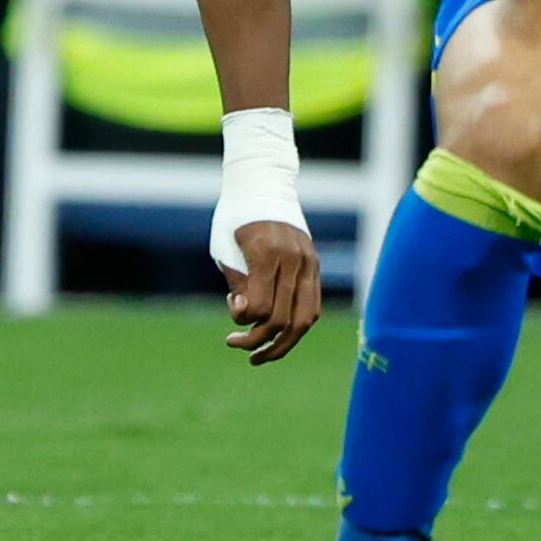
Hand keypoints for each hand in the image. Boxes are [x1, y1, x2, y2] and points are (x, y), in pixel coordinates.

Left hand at [220, 217, 321, 363]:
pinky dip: (296, 326)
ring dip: (282, 344)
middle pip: (282, 319)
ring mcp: (308, 263)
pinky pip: (312, 306)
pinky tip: (279, 335)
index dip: (241, 319)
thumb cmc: (234, 217)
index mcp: (266, 253)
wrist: (263, 184)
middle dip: (256, 340)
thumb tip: (247, 318)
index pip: (260, 308)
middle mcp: (292, 259)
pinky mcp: (315, 265)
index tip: (230, 303)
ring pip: (304, 319)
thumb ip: (238, 284)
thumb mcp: (225, 248)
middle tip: (235, 344)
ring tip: (261, 355)